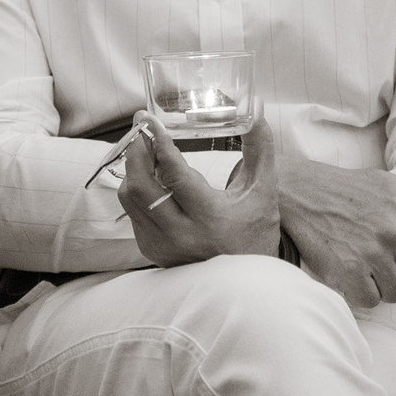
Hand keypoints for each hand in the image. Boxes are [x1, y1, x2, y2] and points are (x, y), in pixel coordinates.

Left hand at [120, 113, 280, 267]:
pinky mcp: (152, 251)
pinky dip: (138, 191)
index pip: (174, 175)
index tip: (150, 121)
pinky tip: (150, 177)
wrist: (245, 283)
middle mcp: (181, 234)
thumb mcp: (263, 192)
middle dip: (136, 152)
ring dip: (133, 170)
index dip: (159, 143)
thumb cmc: (255, 232)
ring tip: (144, 149)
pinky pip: (134, 214)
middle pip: (141, 187)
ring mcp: (162, 245)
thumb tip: (257, 112)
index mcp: (209, 218)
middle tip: (140, 129)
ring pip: (131, 199)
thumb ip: (260, 150)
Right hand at [279, 156, 395, 309]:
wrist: (299, 193)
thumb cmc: (345, 191)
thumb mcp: (387, 187)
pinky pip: (371, 300)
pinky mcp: (349, 271)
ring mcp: (373, 253)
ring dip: (382, 286)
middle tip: (384, 265)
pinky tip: (350, 274)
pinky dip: (361, 292)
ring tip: (364, 267)